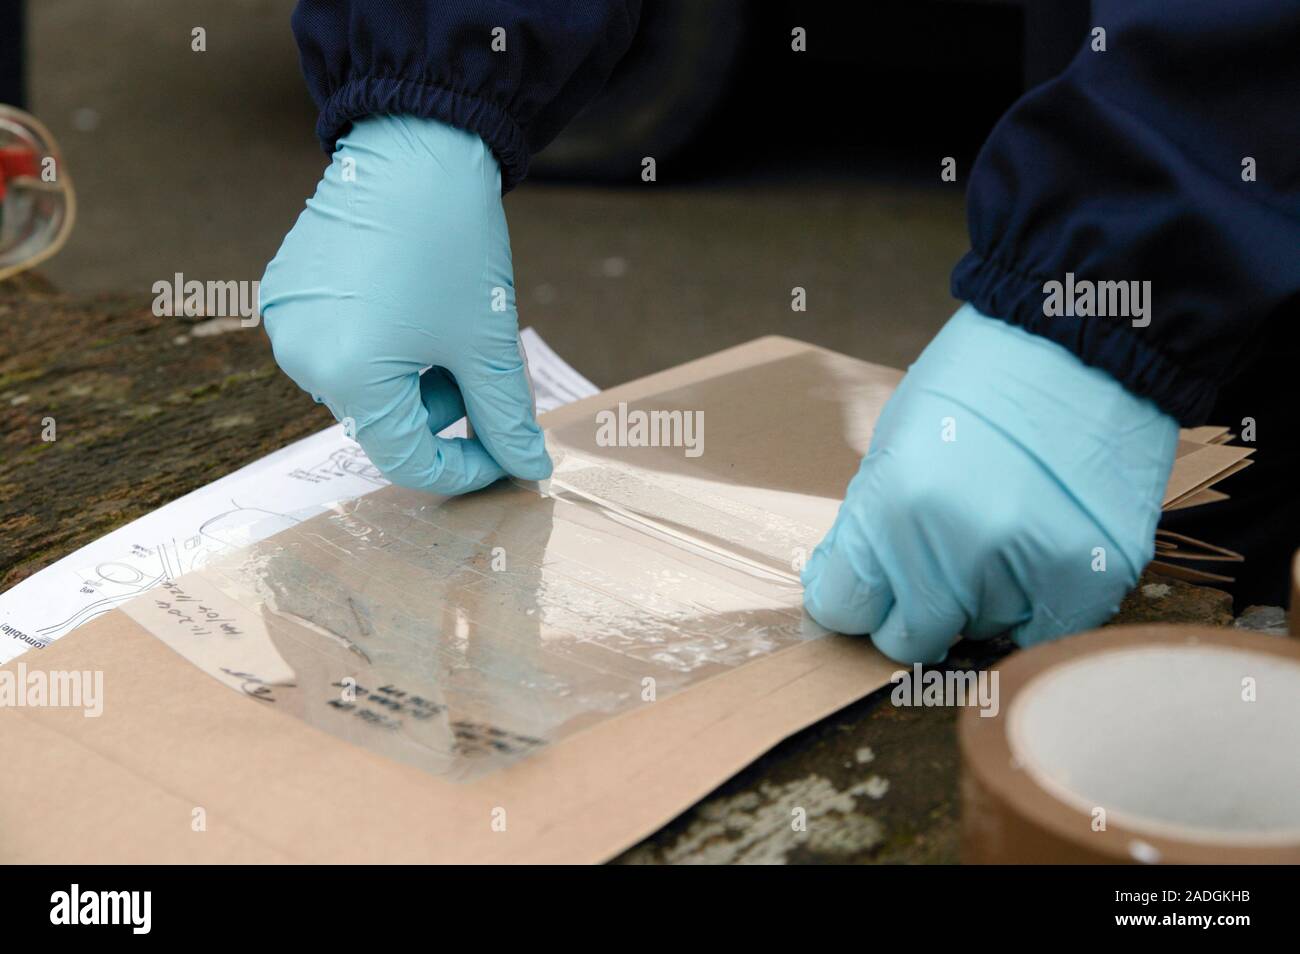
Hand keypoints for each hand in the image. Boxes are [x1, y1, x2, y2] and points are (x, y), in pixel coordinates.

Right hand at [259, 115, 550, 493]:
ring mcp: (285, 324)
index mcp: (348, 376)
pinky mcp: (283, 294)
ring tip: (441, 320)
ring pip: (363, 385)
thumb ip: (506, 417)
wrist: (415, 149)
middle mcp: (301, 357)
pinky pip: (337, 345)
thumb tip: (528, 468)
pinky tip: (405, 296)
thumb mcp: (486, 343)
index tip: (505, 454)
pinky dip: (378, 341)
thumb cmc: (453, 244)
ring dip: (411, 374)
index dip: (465, 467)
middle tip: (476, 360)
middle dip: (441, 405)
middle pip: (386, 421)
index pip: (409, 460)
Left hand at [801, 304, 1177, 663]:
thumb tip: (842, 593)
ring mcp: (1026, 570)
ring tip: (995, 530)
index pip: (845, 610)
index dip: (851, 598)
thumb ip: (865, 529)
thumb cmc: (976, 382)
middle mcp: (955, 552)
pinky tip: (1028, 557)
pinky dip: (1030, 608)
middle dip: (908, 611)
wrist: (1078, 340)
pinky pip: (1039, 633)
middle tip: (928, 567)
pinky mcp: (1089, 578)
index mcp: (892, 512)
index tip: (864, 586)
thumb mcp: (892, 444)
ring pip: (974, 632)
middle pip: (907, 639)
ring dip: (975, 601)